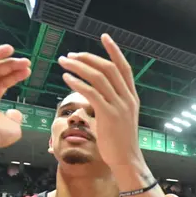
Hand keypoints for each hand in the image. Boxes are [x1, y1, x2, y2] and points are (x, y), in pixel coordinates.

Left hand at [58, 34, 145, 172]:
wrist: (126, 160)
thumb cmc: (119, 142)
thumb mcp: (120, 118)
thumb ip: (112, 102)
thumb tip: (95, 93)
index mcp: (131, 97)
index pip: (124, 67)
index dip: (114, 50)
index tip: (104, 36)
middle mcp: (127, 98)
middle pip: (108, 68)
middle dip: (88, 57)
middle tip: (71, 55)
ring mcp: (119, 106)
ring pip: (99, 77)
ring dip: (79, 66)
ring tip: (63, 63)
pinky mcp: (109, 115)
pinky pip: (92, 93)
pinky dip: (78, 83)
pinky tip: (67, 78)